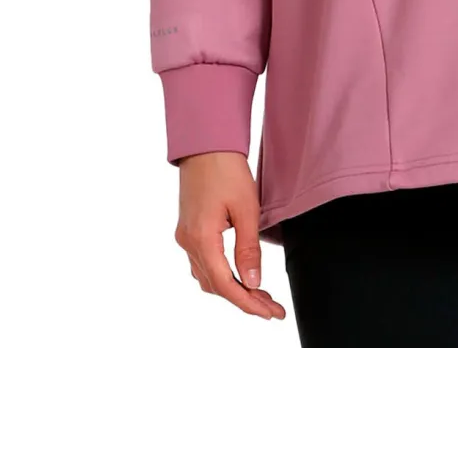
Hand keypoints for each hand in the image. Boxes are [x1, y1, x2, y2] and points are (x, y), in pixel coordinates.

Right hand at [174, 152, 286, 320]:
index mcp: (201, 238)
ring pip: (207, 277)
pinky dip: (222, 275)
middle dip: (244, 299)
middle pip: (215, 285)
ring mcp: (185, 237)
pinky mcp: (188, 230)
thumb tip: (254, 282)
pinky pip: (203, 263)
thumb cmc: (227, 170)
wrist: (206, 144)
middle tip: (272, 307)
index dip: (248, 303)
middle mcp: (188, 242)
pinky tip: (240, 276)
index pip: (225, 284)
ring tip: (261, 295)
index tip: (270, 313)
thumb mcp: (246, 209)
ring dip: (233, 289)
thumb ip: (249, 248)